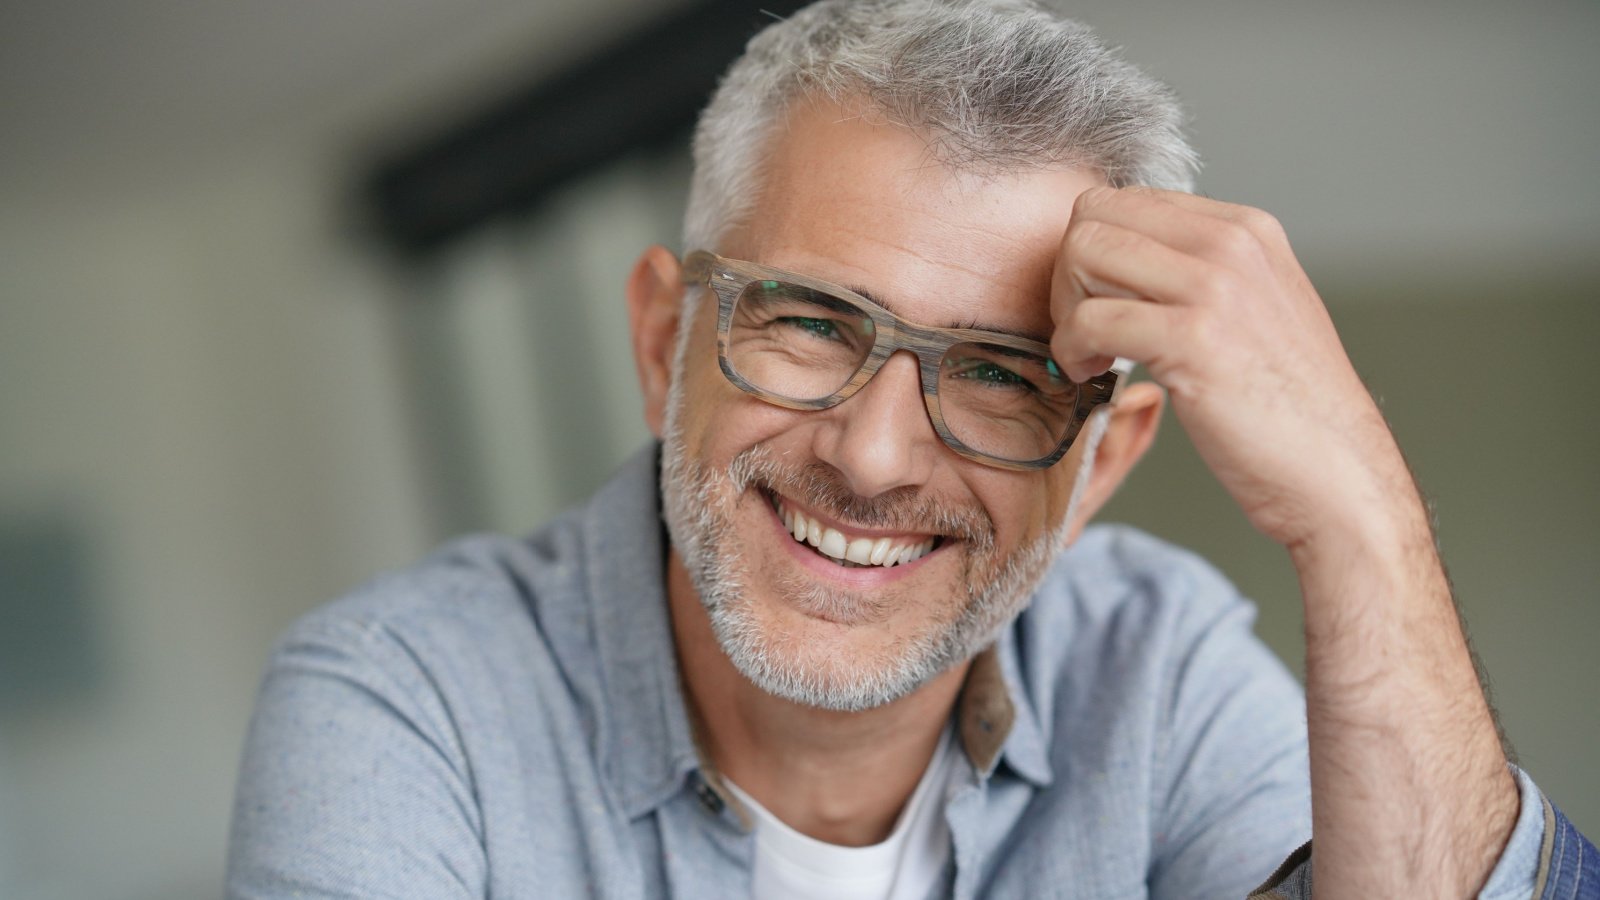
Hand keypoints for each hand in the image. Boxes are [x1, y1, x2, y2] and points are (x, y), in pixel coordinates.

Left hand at [1050, 186, 1410, 548]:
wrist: (1336, 472)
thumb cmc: (1286, 408)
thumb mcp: (1255, 310)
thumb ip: (1201, 274)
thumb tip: (1125, 260)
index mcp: (1244, 228)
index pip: (1123, 201)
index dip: (1090, 255)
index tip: (1099, 306)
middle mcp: (1232, 242)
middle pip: (1094, 217)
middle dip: (1068, 276)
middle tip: (1082, 333)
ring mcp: (1216, 286)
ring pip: (1084, 254)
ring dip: (1065, 312)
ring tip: (1088, 357)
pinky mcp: (1195, 339)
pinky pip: (1090, 320)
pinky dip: (1071, 351)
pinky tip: (1092, 378)